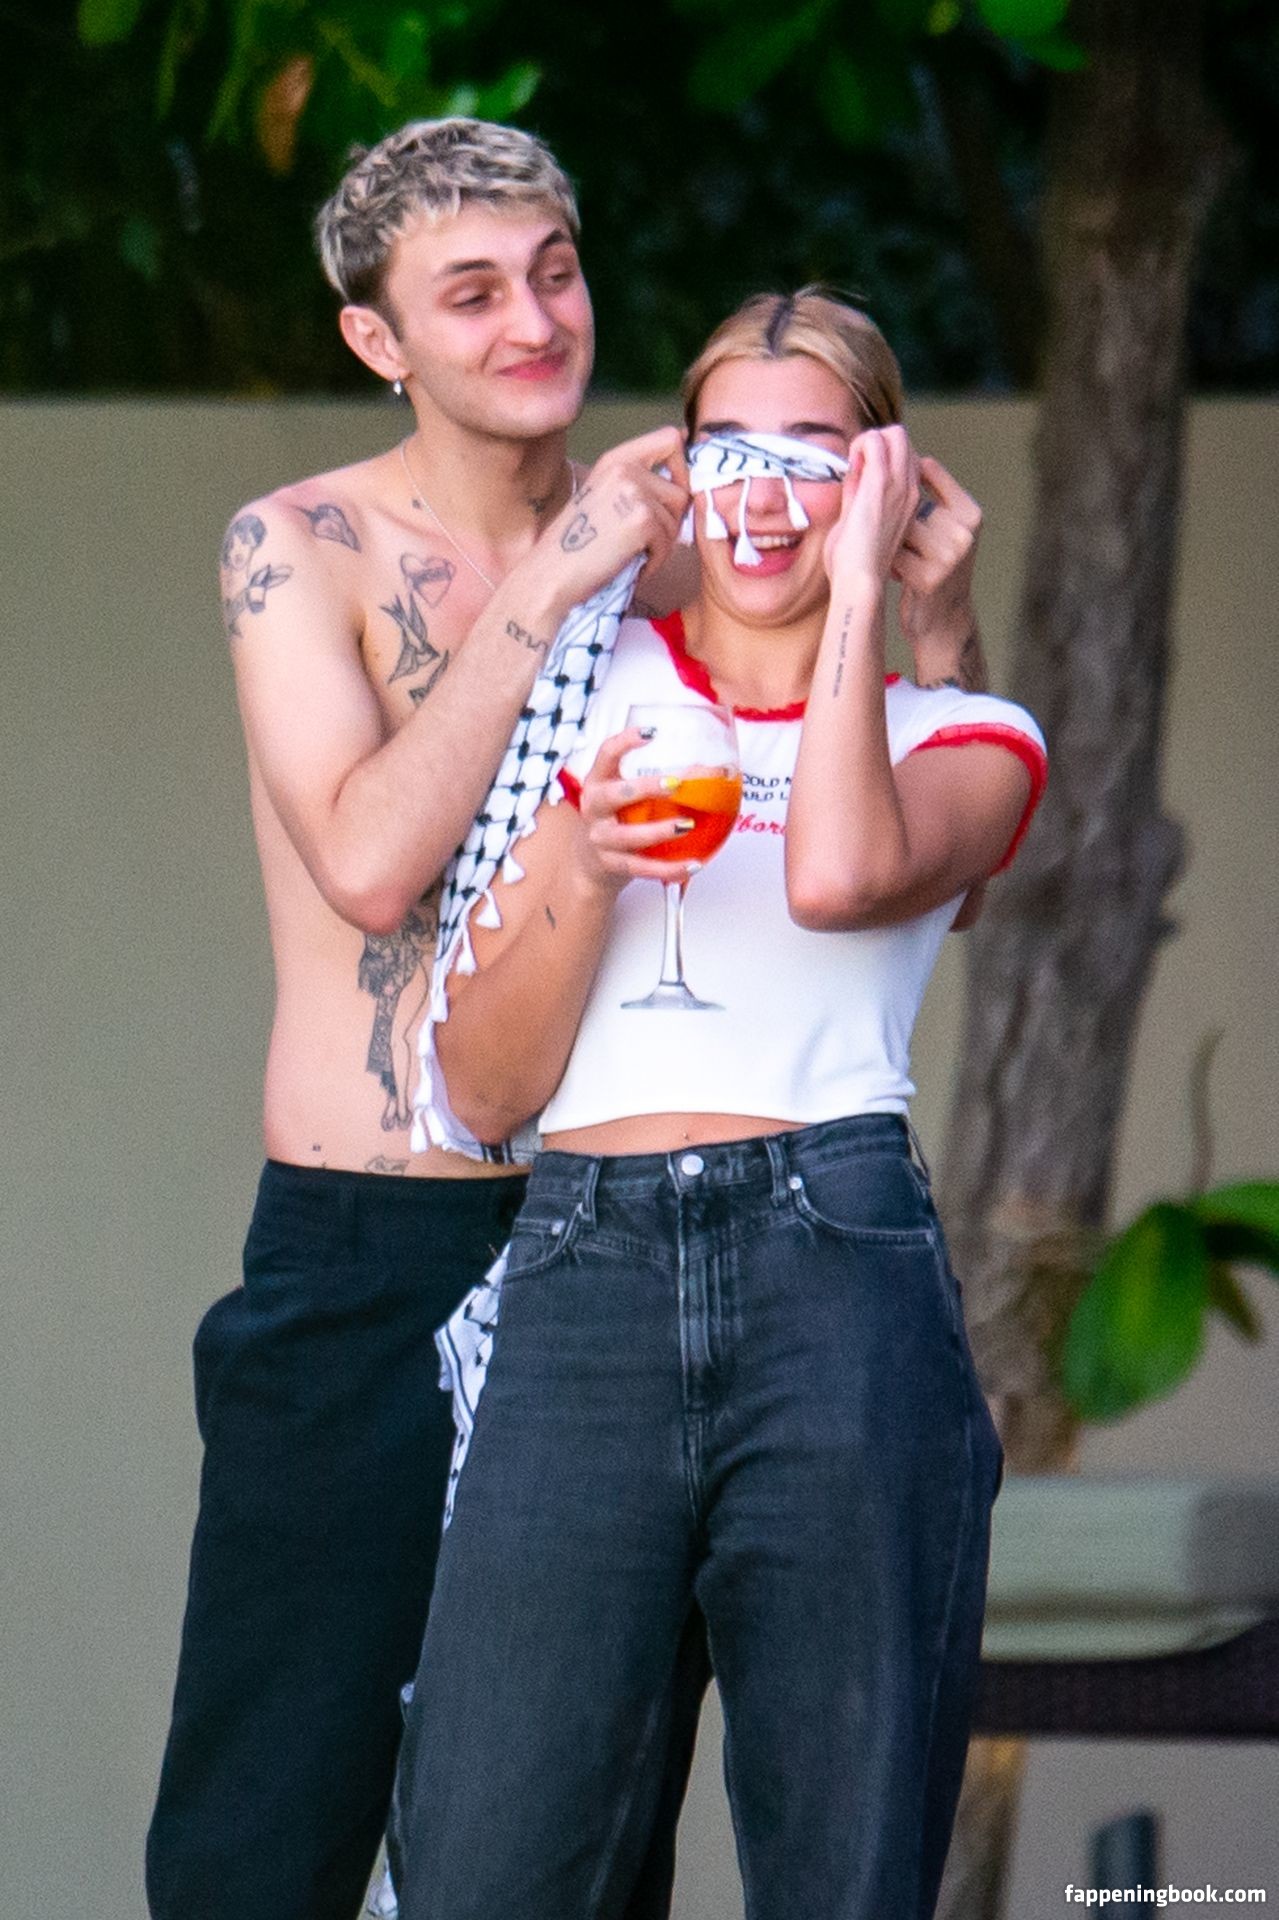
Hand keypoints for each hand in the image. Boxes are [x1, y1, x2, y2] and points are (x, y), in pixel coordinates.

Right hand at [543, 428, 689, 609]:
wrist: (550, 576)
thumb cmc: (576, 547)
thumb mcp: (605, 499)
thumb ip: (638, 483)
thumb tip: (685, 475)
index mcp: (615, 459)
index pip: (670, 439)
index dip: (683, 468)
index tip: (671, 497)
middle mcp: (624, 468)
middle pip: (681, 490)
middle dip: (670, 521)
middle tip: (642, 542)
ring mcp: (633, 491)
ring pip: (677, 519)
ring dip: (660, 545)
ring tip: (629, 554)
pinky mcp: (641, 520)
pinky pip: (668, 543)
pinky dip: (653, 562)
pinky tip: (627, 565)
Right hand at [573, 729, 701, 893]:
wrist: (590, 864)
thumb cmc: (618, 820)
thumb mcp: (627, 797)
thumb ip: (659, 784)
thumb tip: (721, 772)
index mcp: (598, 782)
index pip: (606, 754)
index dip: (625, 742)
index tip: (651, 733)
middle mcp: (594, 808)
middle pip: (614, 795)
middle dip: (644, 789)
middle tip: (675, 784)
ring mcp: (601, 838)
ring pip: (628, 836)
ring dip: (659, 831)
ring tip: (688, 825)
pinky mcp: (612, 865)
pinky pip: (642, 868)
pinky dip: (669, 868)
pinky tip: (694, 864)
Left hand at [823, 427, 919, 587]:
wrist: (862, 587)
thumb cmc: (859, 568)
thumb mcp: (865, 526)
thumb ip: (860, 496)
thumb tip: (854, 470)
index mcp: (910, 500)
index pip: (904, 455)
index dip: (880, 454)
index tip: (860, 471)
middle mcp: (912, 490)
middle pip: (901, 438)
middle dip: (875, 439)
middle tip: (855, 463)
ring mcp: (901, 486)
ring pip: (894, 434)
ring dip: (866, 441)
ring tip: (853, 467)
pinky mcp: (881, 485)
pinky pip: (874, 442)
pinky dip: (858, 444)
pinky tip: (848, 468)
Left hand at [894, 455, 981, 658]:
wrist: (944, 619)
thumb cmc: (937, 566)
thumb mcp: (947, 528)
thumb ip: (932, 496)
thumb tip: (904, 457)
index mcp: (971, 513)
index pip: (928, 472)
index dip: (904, 477)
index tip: (894, 488)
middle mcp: (963, 532)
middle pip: (909, 503)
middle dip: (896, 516)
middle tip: (894, 531)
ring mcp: (948, 556)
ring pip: (899, 528)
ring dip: (891, 539)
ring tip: (896, 552)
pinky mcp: (928, 578)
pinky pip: (893, 554)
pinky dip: (888, 560)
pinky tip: (894, 570)